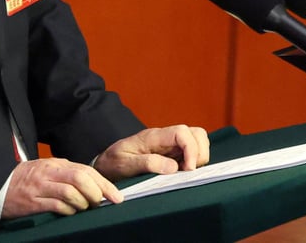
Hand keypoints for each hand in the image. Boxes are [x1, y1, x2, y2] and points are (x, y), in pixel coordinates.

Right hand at [1, 157, 123, 217]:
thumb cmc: (27, 180)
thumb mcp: (48, 170)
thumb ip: (68, 175)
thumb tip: (95, 186)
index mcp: (56, 164)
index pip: (86, 170)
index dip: (104, 184)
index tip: (117, 196)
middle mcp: (50, 173)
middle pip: (81, 178)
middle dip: (96, 192)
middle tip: (101, 203)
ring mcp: (41, 187)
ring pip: (71, 192)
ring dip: (83, 203)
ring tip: (83, 209)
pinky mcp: (33, 202)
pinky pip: (57, 206)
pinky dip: (68, 210)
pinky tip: (70, 213)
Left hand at [93, 125, 209, 181]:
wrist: (105, 164)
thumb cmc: (113, 163)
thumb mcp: (125, 164)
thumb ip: (147, 164)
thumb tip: (173, 168)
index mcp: (153, 137)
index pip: (181, 132)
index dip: (191, 149)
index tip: (188, 169)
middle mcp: (165, 138)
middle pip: (195, 133)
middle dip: (199, 153)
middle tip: (188, 172)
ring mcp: (170, 145)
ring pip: (197, 141)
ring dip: (198, 157)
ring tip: (185, 173)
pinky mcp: (172, 154)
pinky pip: (191, 153)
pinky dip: (194, 162)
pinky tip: (182, 174)